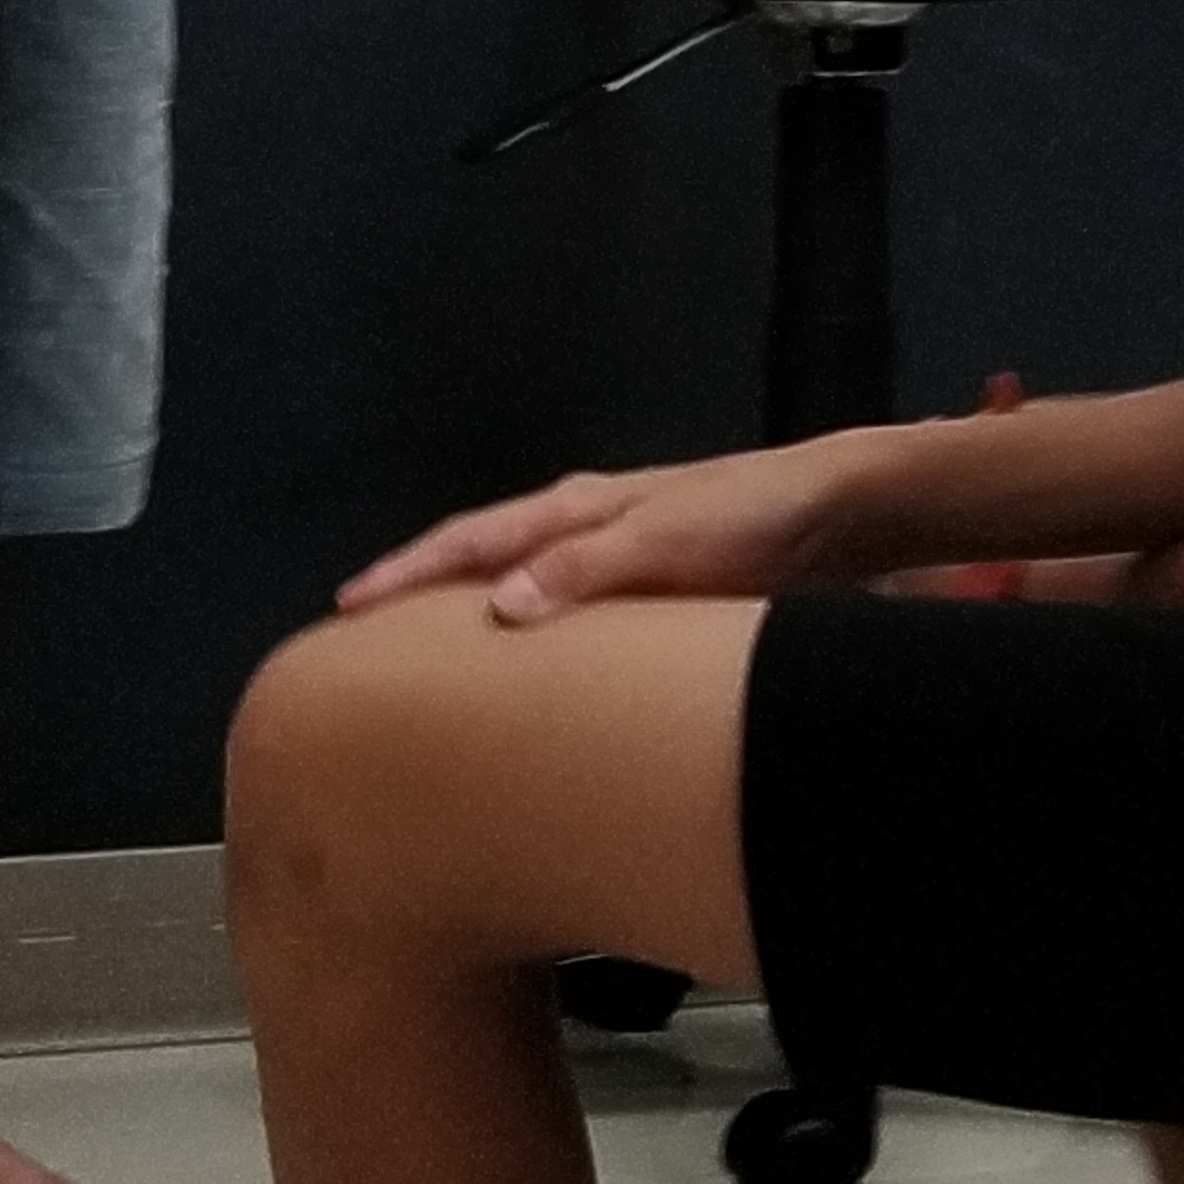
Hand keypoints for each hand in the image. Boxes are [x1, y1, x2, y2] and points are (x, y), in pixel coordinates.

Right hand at [337, 446, 842, 628]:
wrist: (838, 511)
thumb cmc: (751, 518)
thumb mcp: (666, 541)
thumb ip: (585, 571)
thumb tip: (497, 608)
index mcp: (576, 507)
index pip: (469, 540)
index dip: (406, 574)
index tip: (345, 609)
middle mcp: (585, 524)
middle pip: (482, 555)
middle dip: (421, 591)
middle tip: (363, 642)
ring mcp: (616, 554)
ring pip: (522, 583)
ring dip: (473, 613)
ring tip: (429, 664)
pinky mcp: (652, 588)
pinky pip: (568, 612)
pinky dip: (531, 635)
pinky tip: (532, 676)